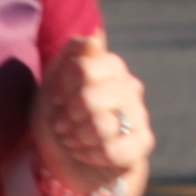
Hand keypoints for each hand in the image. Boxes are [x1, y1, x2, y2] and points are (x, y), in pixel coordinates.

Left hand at [34, 34, 151, 189]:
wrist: (66, 160)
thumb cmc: (59, 117)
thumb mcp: (52, 84)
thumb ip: (70, 55)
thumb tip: (94, 36)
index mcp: (109, 66)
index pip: (81, 68)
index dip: (62, 88)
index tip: (58, 99)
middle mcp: (129, 85)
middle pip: (88, 97)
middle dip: (67, 117)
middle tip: (64, 124)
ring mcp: (139, 114)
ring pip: (100, 125)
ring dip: (77, 137)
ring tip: (75, 139)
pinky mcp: (143, 143)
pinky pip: (112, 150)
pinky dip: (91, 155)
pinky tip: (89, 154)